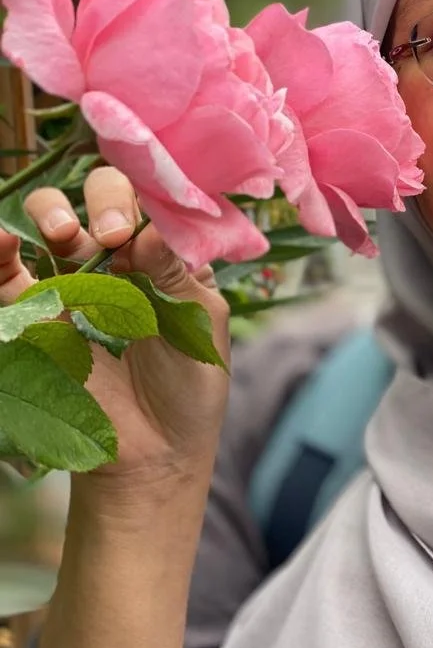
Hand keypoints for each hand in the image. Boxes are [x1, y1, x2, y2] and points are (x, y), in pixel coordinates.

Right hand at [0, 166, 230, 487]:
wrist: (154, 455)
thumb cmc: (190, 387)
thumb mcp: (197, 326)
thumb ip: (175, 274)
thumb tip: (149, 228)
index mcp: (168, 253)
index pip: (154, 198)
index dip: (147, 193)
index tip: (146, 219)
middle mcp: (121, 258)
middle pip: (102, 196)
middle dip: (103, 199)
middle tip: (112, 234)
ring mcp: (77, 281)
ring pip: (52, 219)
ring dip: (52, 211)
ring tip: (65, 234)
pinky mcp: (38, 314)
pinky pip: (10, 275)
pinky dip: (0, 250)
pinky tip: (3, 242)